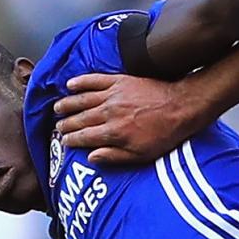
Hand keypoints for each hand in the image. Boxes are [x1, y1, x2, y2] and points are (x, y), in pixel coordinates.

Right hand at [54, 75, 192, 165]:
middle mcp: (108, 113)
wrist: (181, 107)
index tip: (64, 141)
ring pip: (82, 99)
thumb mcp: (142, 154)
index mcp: (113, 133)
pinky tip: (70, 84)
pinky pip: (94, 80)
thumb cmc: (165, 134)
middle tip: (59, 127)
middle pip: (80, 119)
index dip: (71, 140)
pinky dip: (80, 82)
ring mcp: (112, 95)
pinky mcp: (119, 81)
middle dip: (67, 124)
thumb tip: (91, 157)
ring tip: (58, 108)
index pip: (84, 137)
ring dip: (67, 104)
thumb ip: (115, 156)